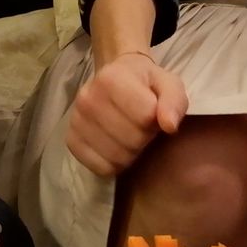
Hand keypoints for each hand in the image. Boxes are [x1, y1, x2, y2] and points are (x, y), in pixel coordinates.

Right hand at [65, 49, 187, 176]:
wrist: (114, 80)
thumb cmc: (144, 84)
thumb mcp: (167, 83)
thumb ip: (174, 101)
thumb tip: (169, 126)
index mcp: (111, 79)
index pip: (145, 117)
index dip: (156, 121)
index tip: (153, 113)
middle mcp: (88, 98)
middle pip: (131, 139)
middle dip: (144, 138)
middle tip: (142, 127)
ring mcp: (76, 121)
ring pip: (116, 157)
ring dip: (131, 153)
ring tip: (130, 136)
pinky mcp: (72, 140)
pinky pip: (99, 167)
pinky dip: (114, 164)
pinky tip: (117, 148)